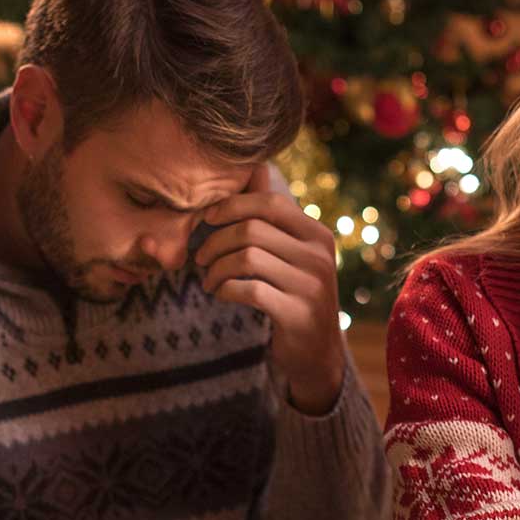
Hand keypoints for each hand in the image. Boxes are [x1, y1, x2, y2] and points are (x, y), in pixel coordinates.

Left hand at [197, 168, 345, 412]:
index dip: (232, 205)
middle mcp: (319, 256)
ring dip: (215, 269)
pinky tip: (220, 294)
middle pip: (252, 230)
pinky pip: (249, 290)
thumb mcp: (292, 252)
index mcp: (317, 234)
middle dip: (215, 241)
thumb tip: (256, 167)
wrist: (316, 353)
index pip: (269, 203)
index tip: (208, 219)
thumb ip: (274, 216)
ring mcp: (311, 286)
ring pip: (246, 258)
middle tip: (200, 258)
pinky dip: (225, 290)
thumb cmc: (294, 295)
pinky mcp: (297, 314)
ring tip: (209, 279)